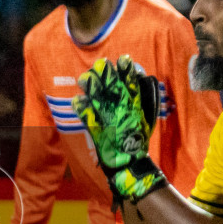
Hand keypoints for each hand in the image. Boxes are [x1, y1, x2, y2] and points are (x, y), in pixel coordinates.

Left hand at [73, 54, 165, 202]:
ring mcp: (109, 122)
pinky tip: (76, 99)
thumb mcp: (146, 119)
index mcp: (135, 108)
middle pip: (113, 90)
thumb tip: (143, 78)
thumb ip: (144, 99)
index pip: (132, 86)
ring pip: (100, 101)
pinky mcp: (97, 132)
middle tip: (101, 64)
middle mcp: (122, 112)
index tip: (124, 59)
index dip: (127, 72)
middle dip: (107, 76)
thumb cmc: (137, 140)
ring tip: (84, 77)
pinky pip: (88, 118)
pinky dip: (82, 109)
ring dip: (92, 89)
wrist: (129, 164)